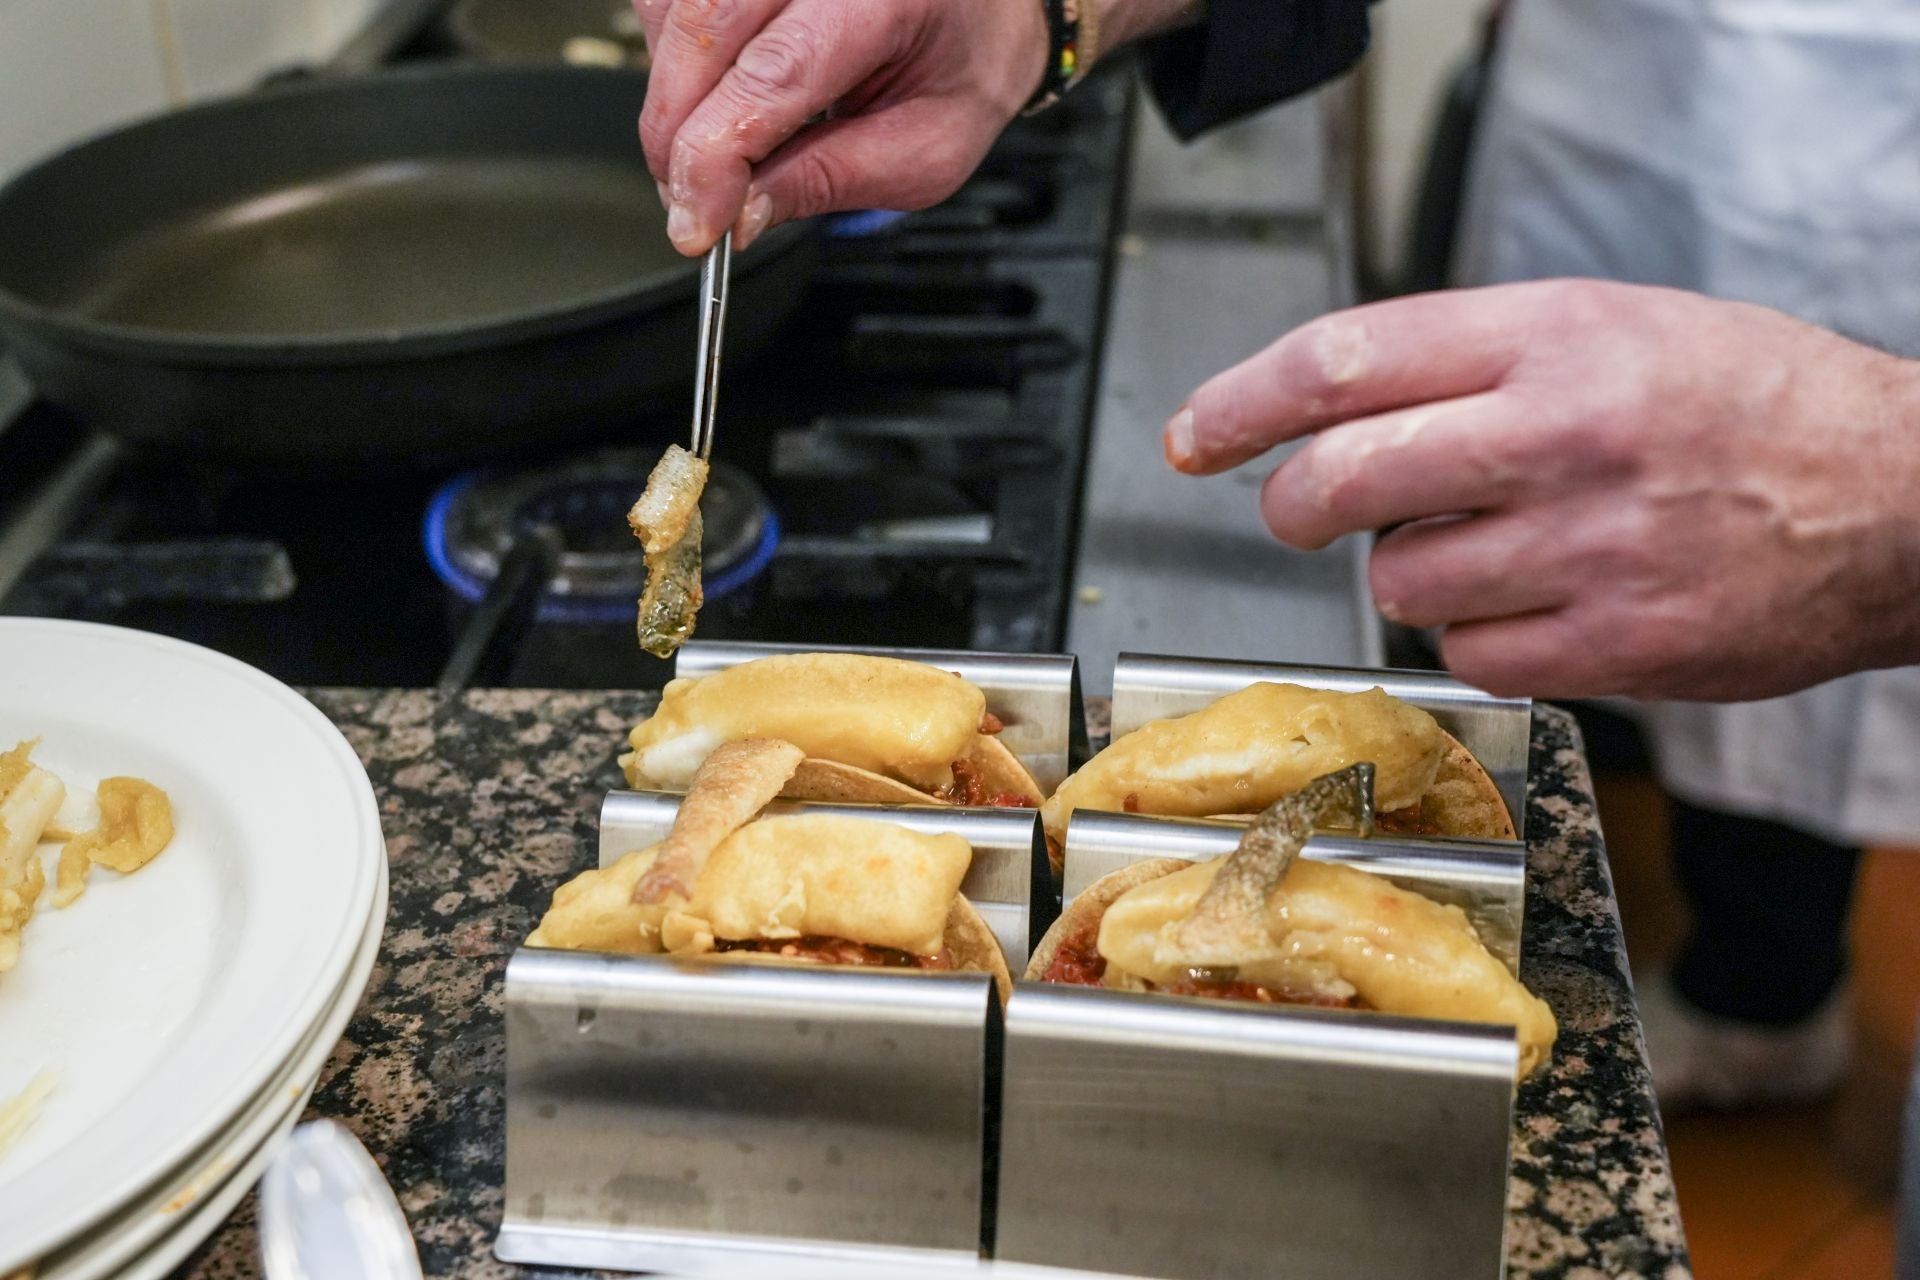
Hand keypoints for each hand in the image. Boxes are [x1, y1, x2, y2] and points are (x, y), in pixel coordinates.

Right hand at [633, 0, 1047, 254]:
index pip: (775, 73)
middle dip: (676, 135)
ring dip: (670, 95)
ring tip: (715, 149)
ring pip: (672, 12)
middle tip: (692, 204)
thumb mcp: (925, 152)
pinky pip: (670, 1)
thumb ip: (828, 181)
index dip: (715, 156)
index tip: (696, 225)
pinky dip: (672, 58)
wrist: (982, 4)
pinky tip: (710, 95)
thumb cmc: (965, 63)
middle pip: (704, 32)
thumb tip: (738, 215)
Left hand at [1163, 280, 1919, 700]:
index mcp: (1553, 335)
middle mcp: (1560, 434)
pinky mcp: (1615, 645)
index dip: (1241, 403)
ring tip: (1490, 547)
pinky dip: (1480, 637)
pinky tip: (1541, 603)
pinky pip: (1470, 655)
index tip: (1194, 435)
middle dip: (1289, 507)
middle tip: (1293, 511)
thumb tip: (1332, 410)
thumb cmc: (1751, 404)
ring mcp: (1588, 546)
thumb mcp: (1613, 327)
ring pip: (1399, 582)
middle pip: (1341, 479)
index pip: (1342, 360)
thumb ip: (1472, 361)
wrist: (1905, 496)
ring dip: (1409, 574)